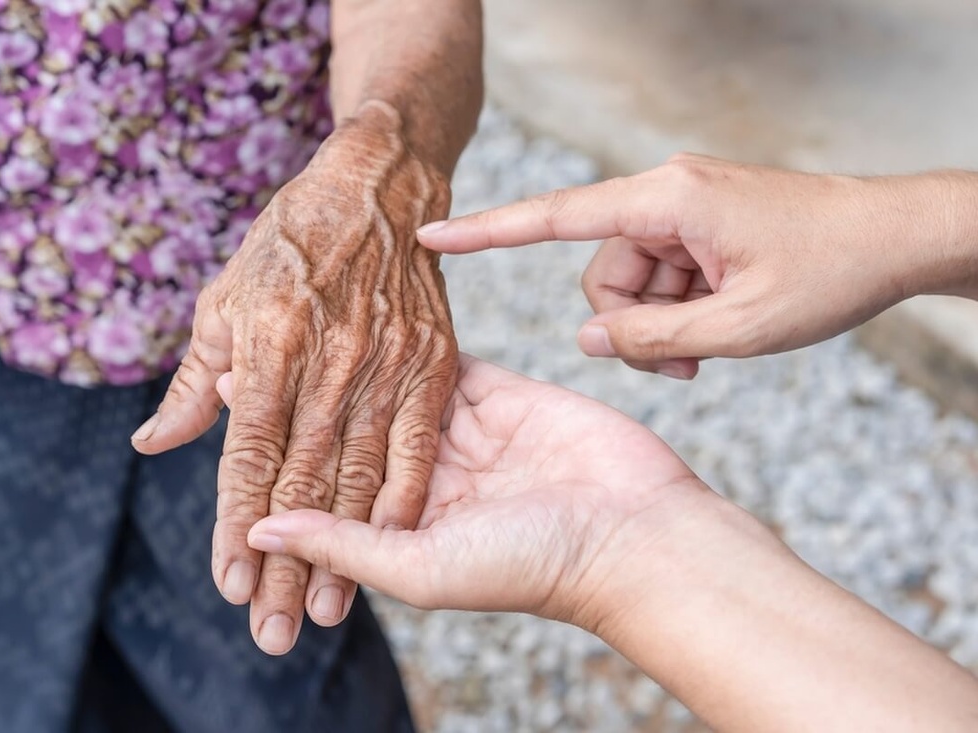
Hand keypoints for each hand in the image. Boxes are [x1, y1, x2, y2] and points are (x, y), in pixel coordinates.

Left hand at [131, 102, 457, 654]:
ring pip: (358, 474)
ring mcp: (386, 362)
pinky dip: (403, 498)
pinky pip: (417, 442)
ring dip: (342, 551)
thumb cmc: (291, 242)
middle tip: (270, 632)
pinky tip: (390, 546)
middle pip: (301, 481)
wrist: (378, 187)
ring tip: (324, 613)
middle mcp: (327, 361)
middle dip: (284, 564)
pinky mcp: (432, 361)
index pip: (247, 456)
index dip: (236, 525)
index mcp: (267, 346)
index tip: (229, 584)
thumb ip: (194, 382)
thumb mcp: (223, 300)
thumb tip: (154, 444)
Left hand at [240, 354, 701, 633]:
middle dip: (295, 411)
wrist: (636, 532)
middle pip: (346, 439)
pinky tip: (361, 313)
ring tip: (287, 333)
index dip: (273, 468)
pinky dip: (399, 342)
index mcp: (402, 526)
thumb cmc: (530, 565)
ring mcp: (462, 433)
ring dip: (338, 368)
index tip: (220, 427)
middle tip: (232, 369)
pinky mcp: (498, 393)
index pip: (324, 496)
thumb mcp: (422, 568)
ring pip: (384, 394)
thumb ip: (343, 545)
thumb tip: (262, 533)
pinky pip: (437, 365)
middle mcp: (425, 478)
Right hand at [417, 154, 977, 377]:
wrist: (897, 237)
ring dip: (658, 326)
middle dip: (630, 324)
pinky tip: (716, 331)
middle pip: (601, 270)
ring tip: (707, 354)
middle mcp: (666, 194)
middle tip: (678, 365)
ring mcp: (684, 209)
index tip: (432, 235)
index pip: (557, 215)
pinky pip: (662, 276)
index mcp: (667, 200)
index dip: (488, 232)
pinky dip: (679, 312)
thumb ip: (653, 338)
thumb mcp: (740, 325)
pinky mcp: (700, 226)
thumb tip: (589, 341)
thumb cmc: (830, 271)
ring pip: (630, 281)